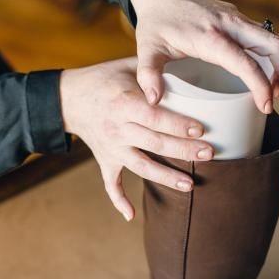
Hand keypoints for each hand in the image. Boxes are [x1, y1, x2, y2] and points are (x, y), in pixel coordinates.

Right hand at [59, 58, 213, 220]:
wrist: (69, 98)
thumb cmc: (104, 78)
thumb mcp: (127, 66)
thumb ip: (154, 69)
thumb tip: (193, 63)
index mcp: (124, 103)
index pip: (155, 117)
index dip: (178, 125)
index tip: (201, 129)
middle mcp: (117, 128)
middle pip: (155, 143)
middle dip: (183, 150)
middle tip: (210, 153)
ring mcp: (111, 148)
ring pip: (141, 166)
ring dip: (165, 177)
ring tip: (190, 185)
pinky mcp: (105, 160)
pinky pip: (110, 184)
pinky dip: (118, 200)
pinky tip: (131, 216)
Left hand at [129, 0, 278, 112]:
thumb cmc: (155, 21)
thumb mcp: (147, 49)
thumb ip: (148, 75)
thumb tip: (154, 100)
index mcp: (210, 37)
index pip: (245, 62)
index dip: (260, 85)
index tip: (266, 105)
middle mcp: (229, 25)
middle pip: (272, 45)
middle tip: (276, 99)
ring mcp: (236, 20)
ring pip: (272, 39)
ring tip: (274, 90)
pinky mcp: (237, 20)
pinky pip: (262, 37)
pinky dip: (270, 56)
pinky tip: (262, 74)